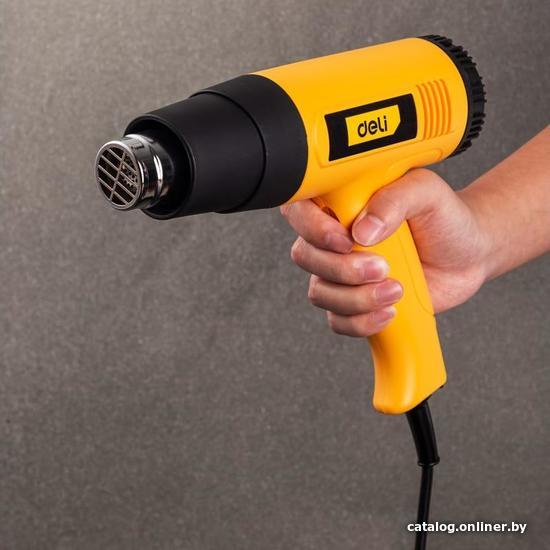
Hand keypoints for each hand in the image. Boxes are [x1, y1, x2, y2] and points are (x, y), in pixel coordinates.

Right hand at [281, 169, 489, 336]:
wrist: (469, 256)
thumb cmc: (445, 218)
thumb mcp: (426, 193)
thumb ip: (394, 200)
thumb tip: (363, 231)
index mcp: (342, 204)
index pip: (300, 210)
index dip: (311, 227)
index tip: (346, 240)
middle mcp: (335, 239)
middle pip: (306, 257)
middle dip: (342, 269)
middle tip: (383, 267)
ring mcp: (343, 273)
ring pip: (320, 292)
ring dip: (356, 298)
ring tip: (396, 290)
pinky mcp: (355, 303)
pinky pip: (337, 320)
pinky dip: (361, 322)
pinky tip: (389, 311)